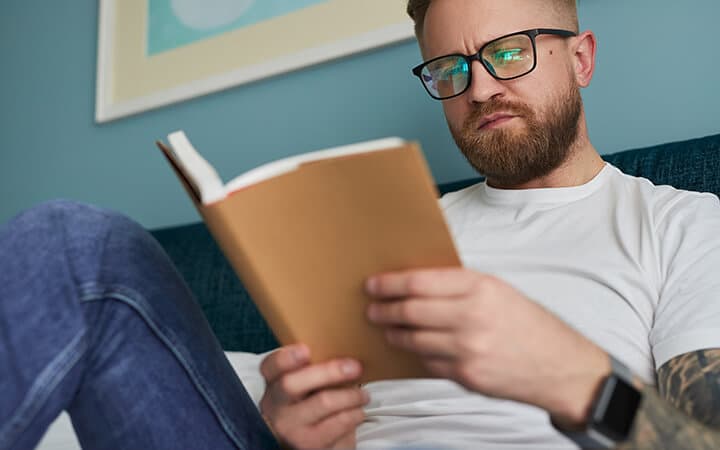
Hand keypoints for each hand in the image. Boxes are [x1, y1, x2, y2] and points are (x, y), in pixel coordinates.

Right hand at [259, 344, 368, 448]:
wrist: (313, 443)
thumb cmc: (313, 406)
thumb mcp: (306, 386)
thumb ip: (314, 368)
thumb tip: (345, 349)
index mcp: (273, 384)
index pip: (270, 367)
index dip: (285, 357)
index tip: (305, 349)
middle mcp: (275, 407)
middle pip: (292, 384)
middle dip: (328, 371)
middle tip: (355, 367)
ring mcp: (289, 428)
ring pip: (322, 402)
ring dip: (351, 395)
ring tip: (364, 395)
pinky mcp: (308, 445)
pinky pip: (337, 423)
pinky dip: (354, 414)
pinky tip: (359, 412)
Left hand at [365, 268, 610, 425]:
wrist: (560, 367)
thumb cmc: (528, 324)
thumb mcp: (499, 291)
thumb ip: (459, 286)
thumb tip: (415, 283)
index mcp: (480, 288)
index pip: (419, 283)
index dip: (390, 284)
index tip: (373, 284)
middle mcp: (471, 317)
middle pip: (409, 311)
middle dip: (383, 309)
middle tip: (372, 308)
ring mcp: (467, 350)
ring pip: (412, 340)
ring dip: (393, 333)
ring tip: (386, 327)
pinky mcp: (465, 376)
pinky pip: (427, 362)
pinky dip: (416, 353)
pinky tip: (412, 346)